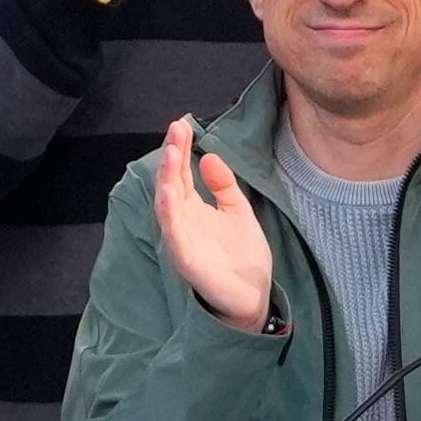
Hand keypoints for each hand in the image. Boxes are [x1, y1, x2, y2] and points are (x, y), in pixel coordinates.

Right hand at [155, 117, 274, 333]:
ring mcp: (183, 240)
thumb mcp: (238, 211)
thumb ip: (224, 186)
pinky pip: (174, 235)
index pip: (182, 173)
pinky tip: (169, 195)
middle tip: (176, 130)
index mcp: (193, 208)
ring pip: (168, 206)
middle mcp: (183, 221)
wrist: (253, 295)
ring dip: (167, 180)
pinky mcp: (187, 259)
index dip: (180, 149)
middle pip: (171, 183)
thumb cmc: (241, 255)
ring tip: (171, 155)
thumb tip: (209, 156)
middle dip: (172, 157)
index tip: (182, 124)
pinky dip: (170, 215)